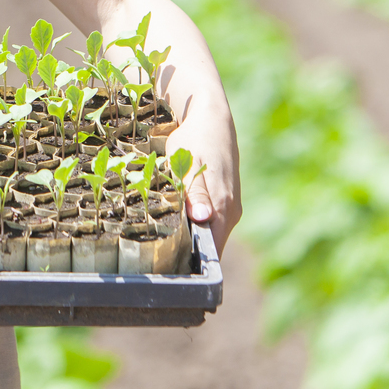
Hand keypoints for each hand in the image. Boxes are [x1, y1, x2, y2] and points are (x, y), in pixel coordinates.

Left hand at [168, 102, 240, 255]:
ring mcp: (230, 208)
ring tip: (162, 244)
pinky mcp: (226, 202)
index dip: (191, 264)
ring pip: (211, 235)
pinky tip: (176, 223)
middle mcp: (231, 212)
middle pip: (210, 247)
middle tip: (157, 261)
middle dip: (188, 256)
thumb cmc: (196, 140)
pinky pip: (212, 223)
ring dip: (191, 240)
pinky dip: (195, 227)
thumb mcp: (188, 164)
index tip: (167, 269)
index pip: (211, 252)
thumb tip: (203, 219)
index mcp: (223, 208)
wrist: (211, 119)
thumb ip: (195, 193)